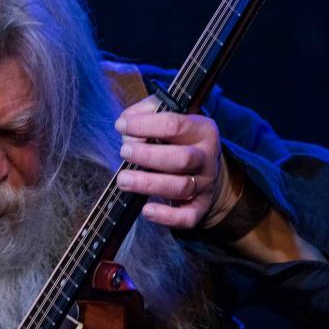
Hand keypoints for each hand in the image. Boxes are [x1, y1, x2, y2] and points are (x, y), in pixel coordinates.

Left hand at [115, 96, 237, 228]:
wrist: (207, 170)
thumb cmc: (179, 140)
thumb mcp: (171, 117)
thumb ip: (148, 111)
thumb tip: (126, 121)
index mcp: (202, 130)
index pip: (175, 124)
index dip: (145, 125)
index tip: (121, 125)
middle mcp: (206, 158)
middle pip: (181, 158)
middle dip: (149, 155)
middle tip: (124, 152)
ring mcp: (205, 184)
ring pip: (181, 187)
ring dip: (149, 184)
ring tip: (123, 179)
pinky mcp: (199, 207)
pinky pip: (187, 217)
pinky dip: (166, 216)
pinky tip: (146, 210)